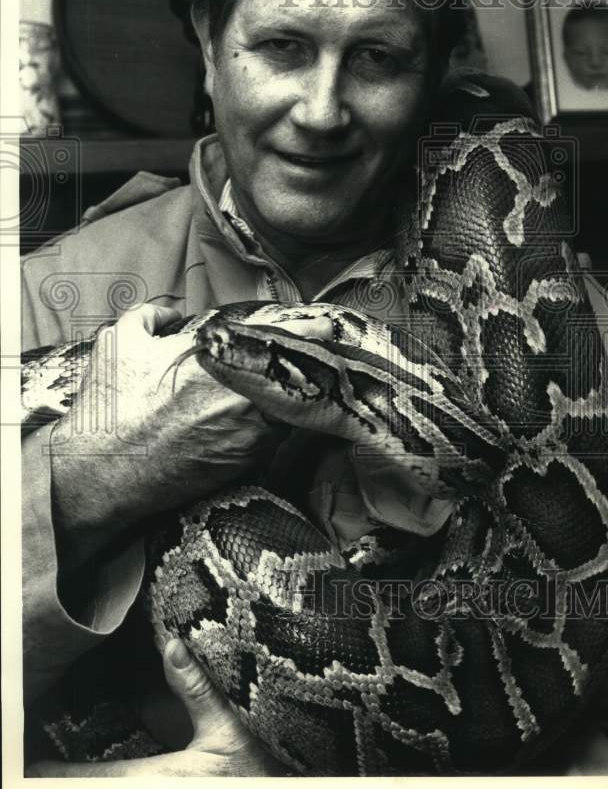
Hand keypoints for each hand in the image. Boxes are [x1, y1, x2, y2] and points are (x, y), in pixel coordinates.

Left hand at [25, 638, 285, 777]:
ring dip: (78, 780)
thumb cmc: (260, 772)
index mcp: (151, 782)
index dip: (44, 774)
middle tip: (28, 756)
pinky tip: (90, 774)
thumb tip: (172, 643)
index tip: (20, 759)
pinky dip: (96, 782)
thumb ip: (198, 687)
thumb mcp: (231, 728)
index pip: (80, 783)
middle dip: (54, 777)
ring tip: (48, 765)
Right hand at [49, 303, 330, 571]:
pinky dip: (279, 425)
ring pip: (294, 409)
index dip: (310, 329)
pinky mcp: (250, 464)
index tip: (324, 325)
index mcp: (222, 361)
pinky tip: (268, 419)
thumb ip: (150, 315)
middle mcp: (247, 398)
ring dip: (295, 396)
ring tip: (294, 385)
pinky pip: (278, 438)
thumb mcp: (119, 343)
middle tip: (317, 354)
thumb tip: (171, 312)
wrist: (103, 476)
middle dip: (309, 363)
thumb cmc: (112, 409)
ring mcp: (253, 435)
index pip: (285, 337)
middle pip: (301, 376)